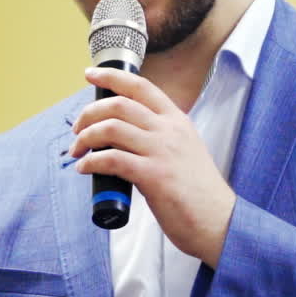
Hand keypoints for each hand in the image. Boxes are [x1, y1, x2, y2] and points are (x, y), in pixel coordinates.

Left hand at [70, 67, 235, 266]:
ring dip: (85, 138)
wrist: (218, 221)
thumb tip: (124, 137)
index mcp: (177, 121)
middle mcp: (169, 130)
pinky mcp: (154, 176)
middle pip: (118, 105)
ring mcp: (162, 151)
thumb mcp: (184, 150)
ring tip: (77, 151)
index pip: (140, 86)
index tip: (90, 75)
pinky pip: (111, 159)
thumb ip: (160, 138)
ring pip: (110, 128)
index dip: (111, 76)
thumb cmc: (198, 193)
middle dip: (88, 114)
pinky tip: (85, 169)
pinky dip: (91, 162)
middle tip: (77, 130)